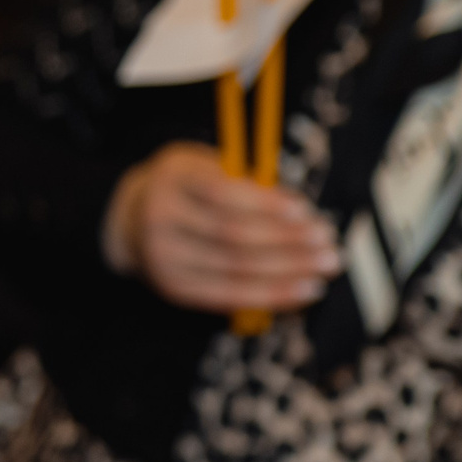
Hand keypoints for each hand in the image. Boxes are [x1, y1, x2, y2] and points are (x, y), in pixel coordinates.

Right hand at [102, 142, 339, 313]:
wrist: (131, 218)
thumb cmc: (187, 187)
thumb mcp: (206, 165)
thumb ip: (245, 181)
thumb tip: (300, 210)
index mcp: (172, 178)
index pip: (223, 194)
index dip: (267, 205)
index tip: (307, 212)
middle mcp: (161, 218)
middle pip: (232, 235)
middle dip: (288, 242)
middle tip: (329, 244)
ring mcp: (164, 258)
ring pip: (235, 269)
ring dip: (288, 271)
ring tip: (325, 267)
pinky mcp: (173, 288)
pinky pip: (229, 296)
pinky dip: (272, 295)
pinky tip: (303, 290)